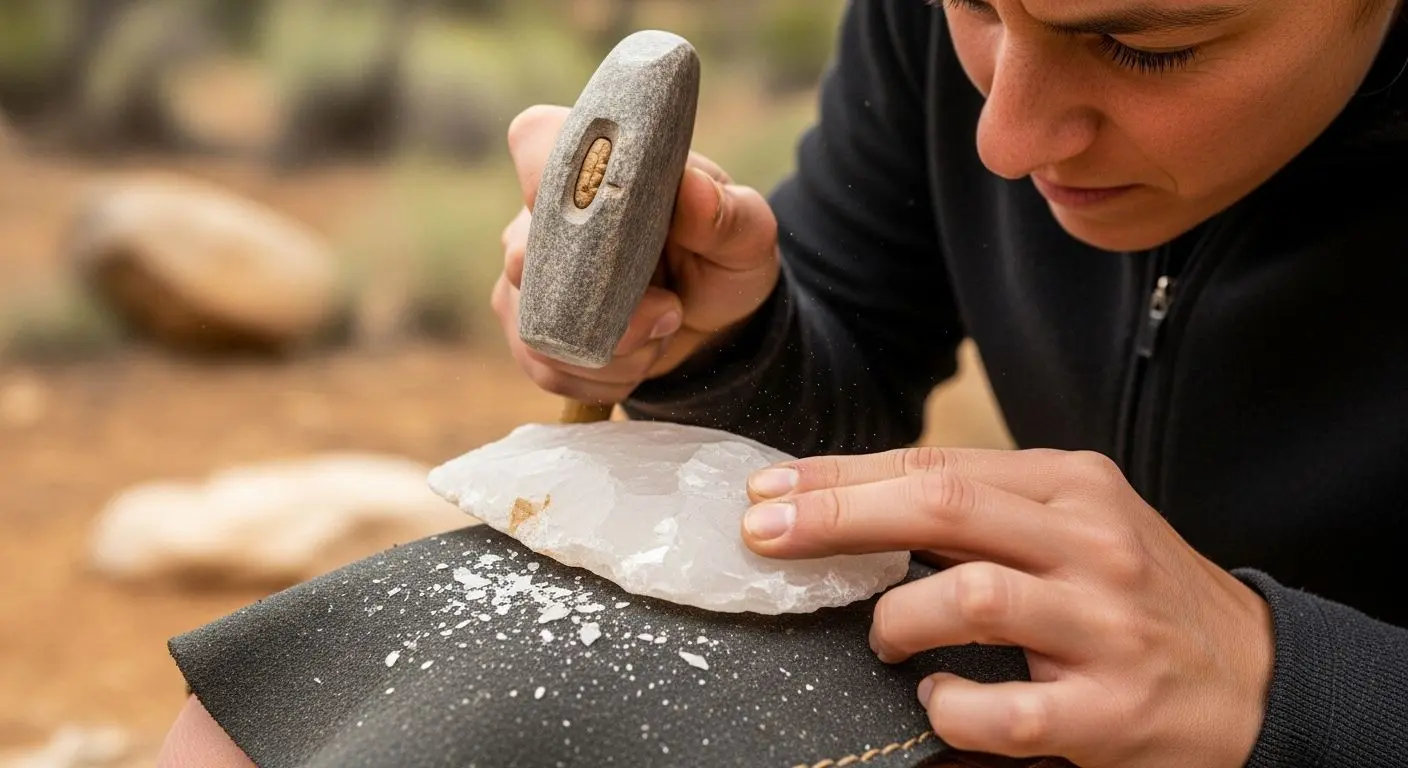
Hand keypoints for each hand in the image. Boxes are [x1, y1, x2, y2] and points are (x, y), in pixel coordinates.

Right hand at [493, 105, 781, 403]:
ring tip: (662, 333)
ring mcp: (524, 274)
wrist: (710, 322)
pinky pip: (544, 366)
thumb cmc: (722, 256)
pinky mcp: (525, 328)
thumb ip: (727, 214)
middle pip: (527, 257)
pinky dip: (602, 376)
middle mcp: (541, 212)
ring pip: (538, 327)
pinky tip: (638, 359)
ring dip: (613, 350)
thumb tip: (693, 190)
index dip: (544, 174)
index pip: (536, 140)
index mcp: (593, 162)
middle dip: (604, 305)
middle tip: (668, 311)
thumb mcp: (747, 234)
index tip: (596, 218)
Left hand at [741, 447, 1274, 767]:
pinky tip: (940, 699)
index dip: (842, 476)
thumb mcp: (1075, 524)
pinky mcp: (1112, 710)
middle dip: (838, 517)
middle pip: (943, 507)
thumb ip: (985, 511)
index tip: (769, 488)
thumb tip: (851, 507)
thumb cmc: (1138, 594)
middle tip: (767, 534)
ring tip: (882, 638)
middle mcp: (1091, 543)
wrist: (1255, 679)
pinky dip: (953, 705)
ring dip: (898, 618)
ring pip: (970, 597)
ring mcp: (1104, 626)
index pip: (937, 465)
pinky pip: (1006, 708)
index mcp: (1073, 486)